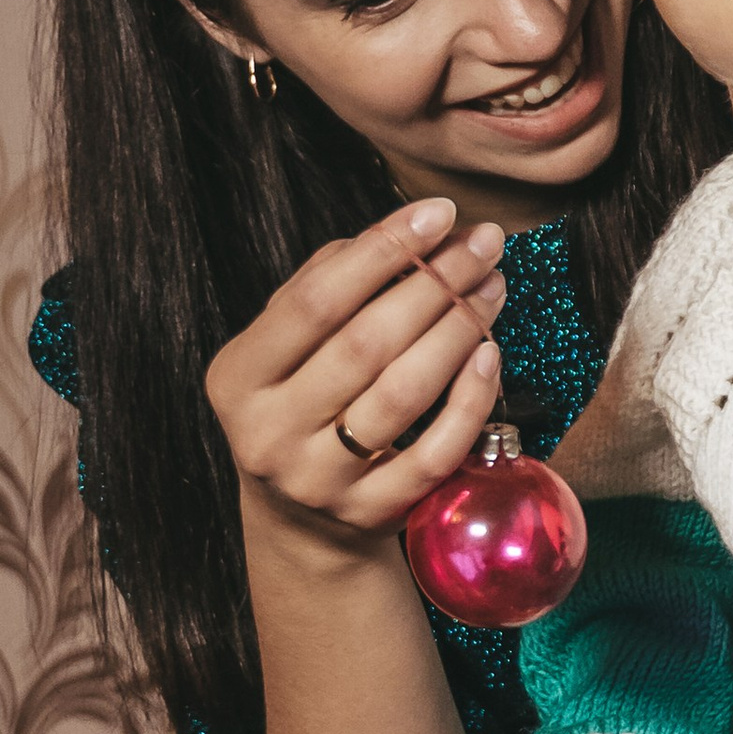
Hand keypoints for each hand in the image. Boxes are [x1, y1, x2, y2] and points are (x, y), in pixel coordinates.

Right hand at [208, 198, 507, 551]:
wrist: (301, 521)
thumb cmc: (304, 404)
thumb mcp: (288, 349)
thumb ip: (326, 286)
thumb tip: (401, 235)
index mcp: (239, 377)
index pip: (315, 302)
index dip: (381, 250)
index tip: (438, 212)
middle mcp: (270, 432)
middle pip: (365, 344)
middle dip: (434, 285)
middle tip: (483, 245)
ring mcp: (321, 480)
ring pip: (402, 394)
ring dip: (458, 331)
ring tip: (492, 287)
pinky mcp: (372, 514)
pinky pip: (435, 452)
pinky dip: (469, 400)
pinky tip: (489, 354)